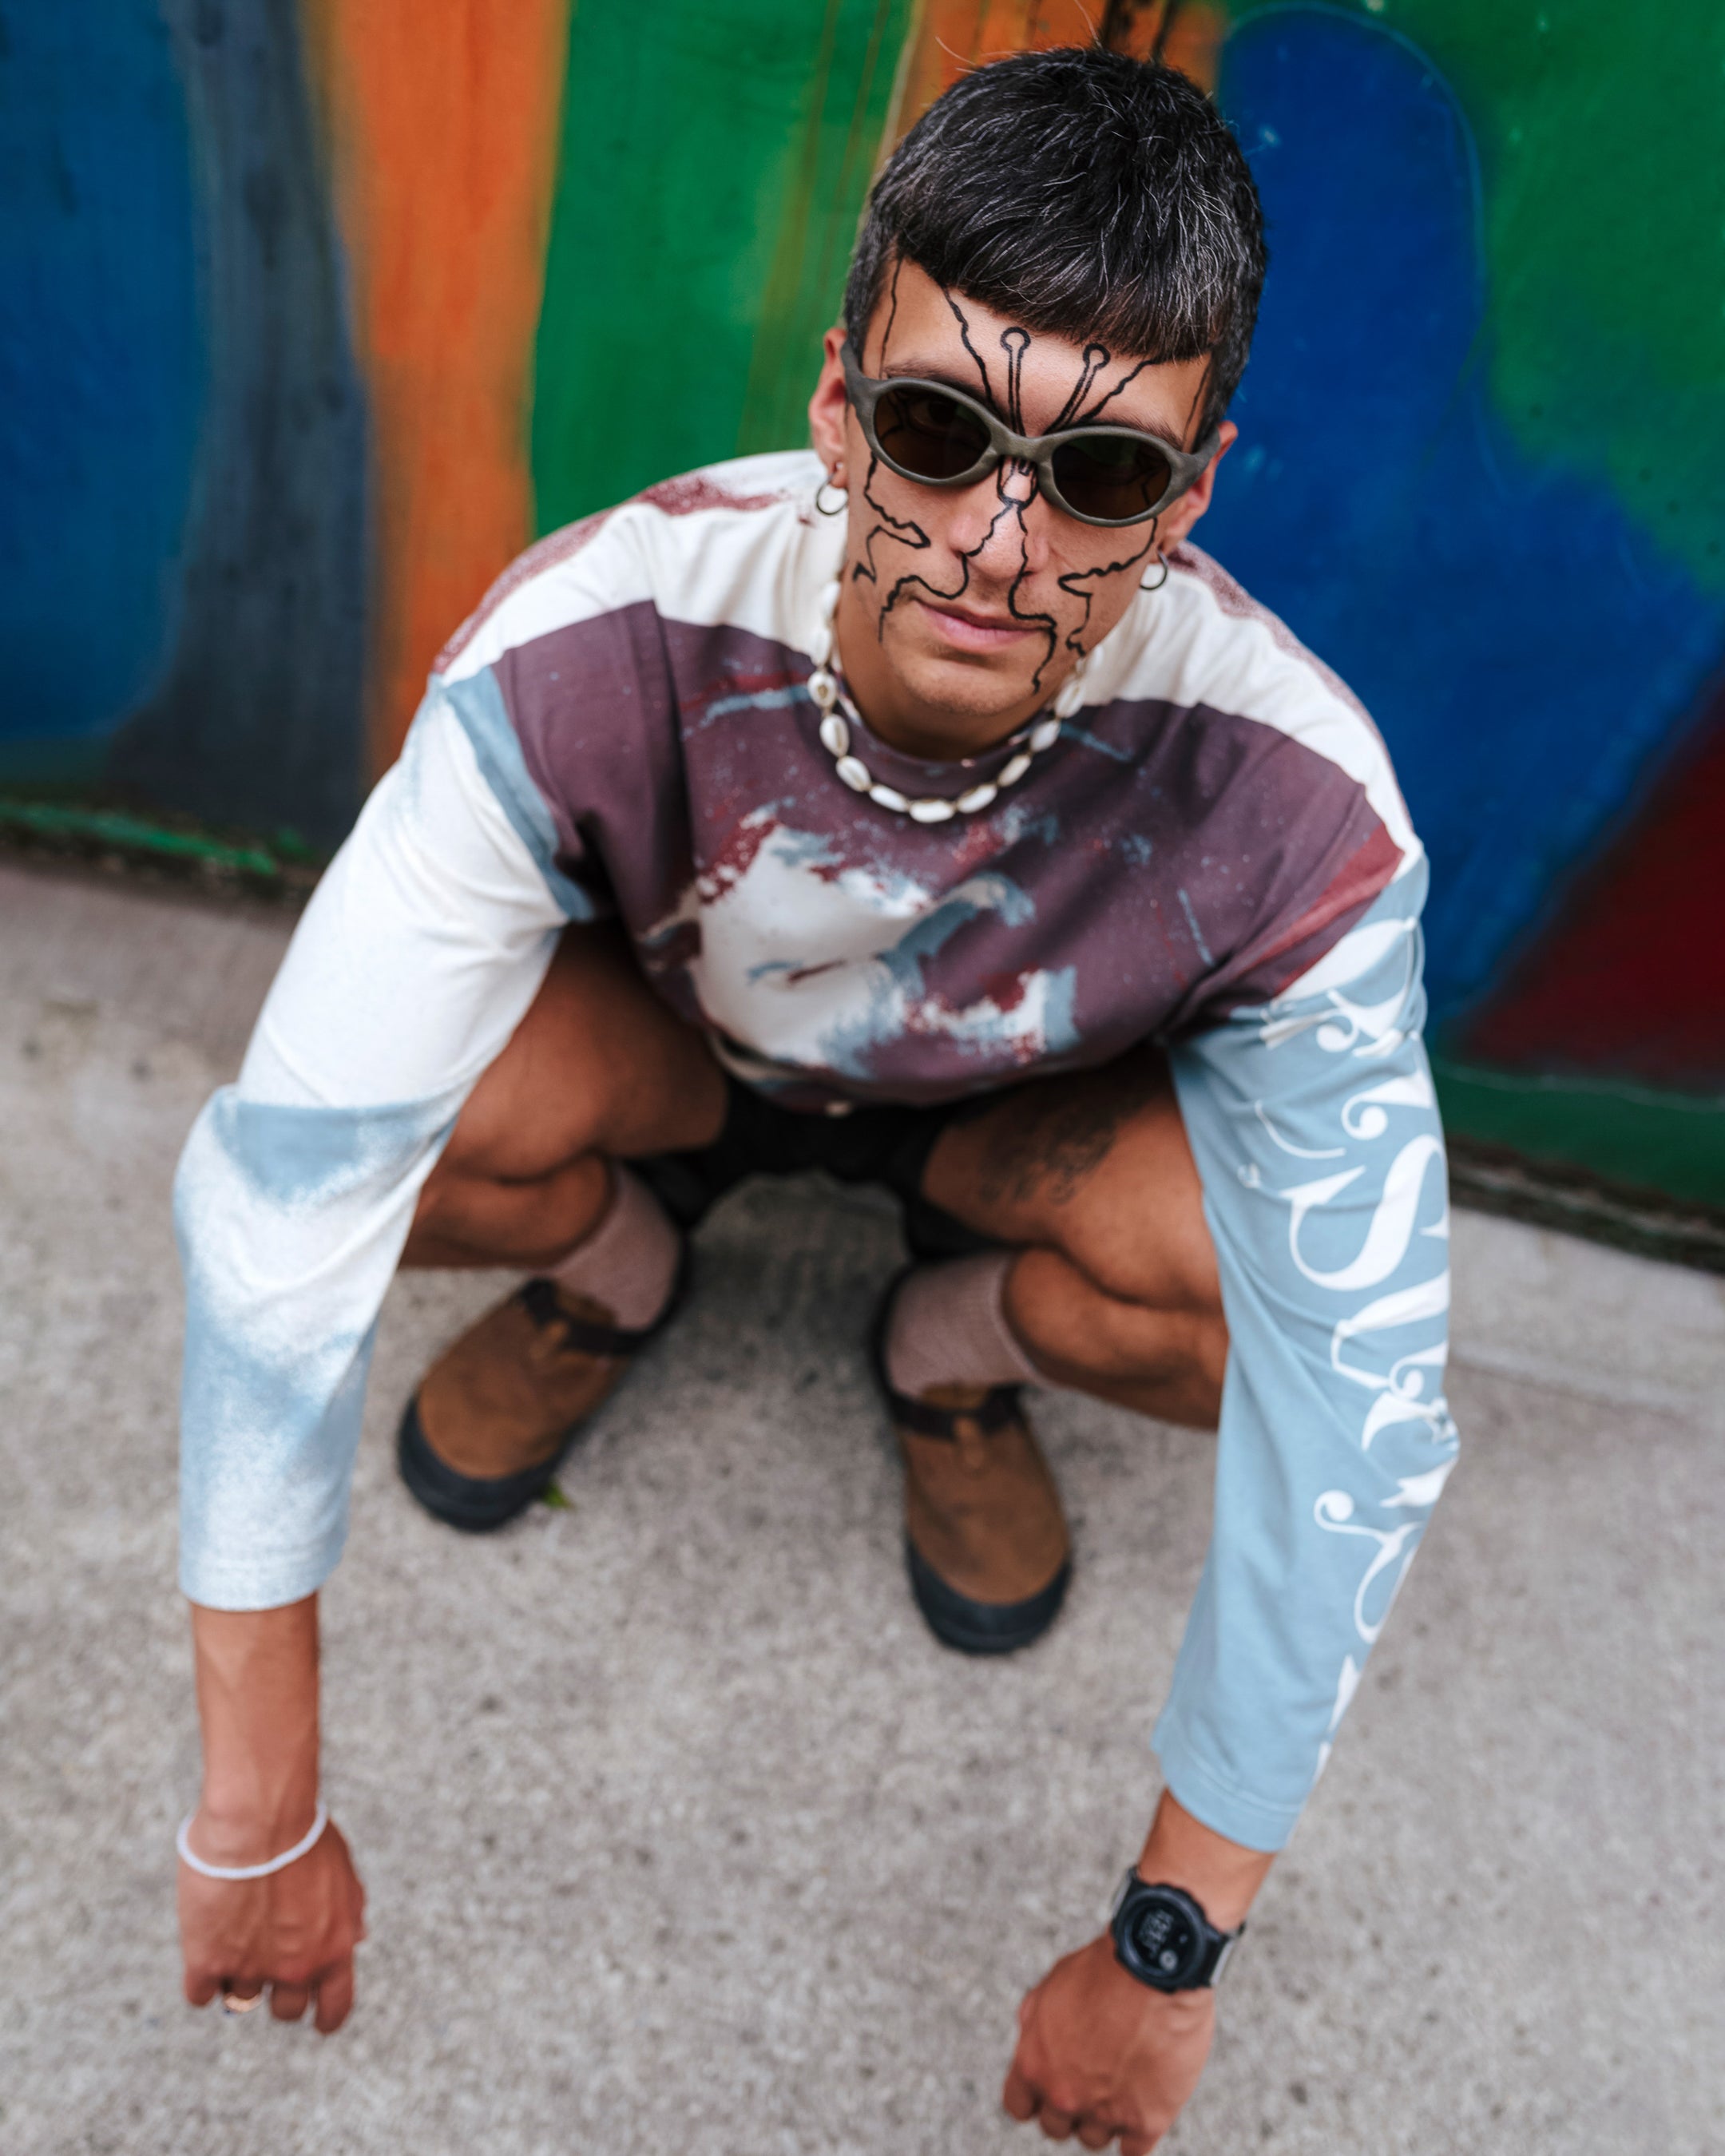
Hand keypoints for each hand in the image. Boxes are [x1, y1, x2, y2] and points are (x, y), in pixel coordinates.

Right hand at [180, 1814, 366, 2031]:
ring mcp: (251, 1968)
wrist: (259, 1818)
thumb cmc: (304, 1834)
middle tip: (268, 1960)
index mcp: (336, 1949)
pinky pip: (201, 1994)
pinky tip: (204, 1950)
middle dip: (279, 1990)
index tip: (318, 2021)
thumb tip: (354, 1941)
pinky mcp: (207, 1961)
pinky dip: (202, 1978)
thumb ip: (348, 1914)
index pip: (335, 2007)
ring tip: (234, 1932)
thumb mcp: (343, 1874)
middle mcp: (295, 1968)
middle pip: (286, 2009)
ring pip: (241, 1999)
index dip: (326, 2018)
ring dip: (239, 1974)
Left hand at [1003, 1933, 1213, 2152]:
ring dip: (1104, 2117)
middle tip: (1093, 2080)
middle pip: (1057, 2126)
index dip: (1036, 2098)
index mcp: (1033, 2063)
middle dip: (1071, 2105)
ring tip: (1123, 2084)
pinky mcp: (1146, 2121)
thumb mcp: (1050, 1987)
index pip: (1020, 2107)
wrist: (1154, 1967)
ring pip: (1095, 2138)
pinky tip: (1142, 2113)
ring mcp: (1103, 2112)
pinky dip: (1135, 2135)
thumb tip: (1031, 2042)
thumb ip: (1035, 2025)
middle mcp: (1063, 2095)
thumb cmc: (1103, 1969)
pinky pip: (1133, 2152)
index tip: (1050, 2089)